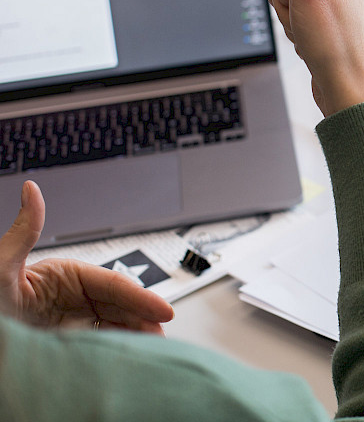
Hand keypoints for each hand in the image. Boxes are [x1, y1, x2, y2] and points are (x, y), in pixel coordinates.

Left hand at [0, 181, 174, 332]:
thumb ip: (23, 230)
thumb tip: (32, 190)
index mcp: (66, 274)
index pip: (114, 284)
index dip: (141, 298)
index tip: (162, 311)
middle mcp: (74, 296)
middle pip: (121, 306)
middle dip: (145, 319)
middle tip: (163, 334)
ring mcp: (72, 320)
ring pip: (116, 325)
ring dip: (137, 334)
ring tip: (154, 348)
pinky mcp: (69, 342)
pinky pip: (102, 342)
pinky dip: (121, 346)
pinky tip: (133, 352)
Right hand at [264, 0, 363, 116]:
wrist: (348, 92)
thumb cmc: (334, 44)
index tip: (306, 5)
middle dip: (287, 4)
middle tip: (308, 24)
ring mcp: (334, 1)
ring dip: (290, 21)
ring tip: (311, 36)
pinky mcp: (326, 20)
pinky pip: (294, 18)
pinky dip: (296, 33)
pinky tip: (312, 44)